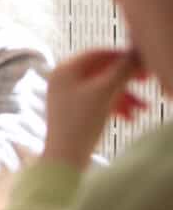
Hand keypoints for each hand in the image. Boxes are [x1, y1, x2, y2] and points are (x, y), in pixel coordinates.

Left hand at [41, 48, 147, 170]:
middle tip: (147, 83)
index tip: (143, 64)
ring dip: (124, 96)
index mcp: (65, 69)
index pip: (97, 53)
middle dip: (125, 79)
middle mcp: (63, 78)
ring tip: (143, 111)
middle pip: (101, 71)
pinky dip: (114, 106)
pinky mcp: (72, 110)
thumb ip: (121, 71)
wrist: (65, 157)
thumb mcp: (105, 93)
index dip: (122, 56)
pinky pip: (97, 101)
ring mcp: (66, 94)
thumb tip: (136, 52)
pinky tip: (130, 119)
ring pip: (102, 88)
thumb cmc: (82, 122)